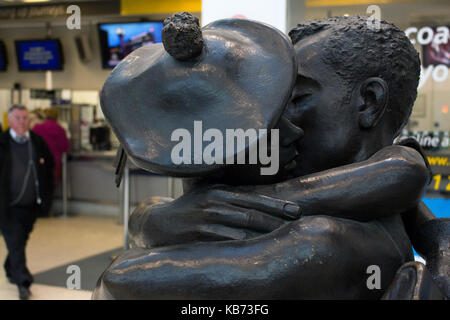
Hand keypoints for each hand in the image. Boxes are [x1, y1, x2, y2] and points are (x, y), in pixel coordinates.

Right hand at [133, 185, 301, 247]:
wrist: (156, 223)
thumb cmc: (189, 209)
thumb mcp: (208, 195)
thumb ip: (231, 197)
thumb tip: (262, 203)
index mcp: (219, 191)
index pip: (254, 197)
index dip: (277, 204)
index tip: (297, 211)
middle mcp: (214, 202)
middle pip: (252, 212)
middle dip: (277, 220)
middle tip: (299, 226)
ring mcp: (205, 219)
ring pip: (242, 228)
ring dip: (265, 234)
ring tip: (285, 240)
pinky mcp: (197, 235)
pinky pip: (226, 242)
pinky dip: (245, 246)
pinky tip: (259, 250)